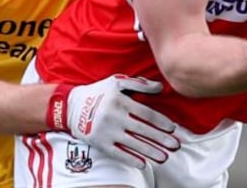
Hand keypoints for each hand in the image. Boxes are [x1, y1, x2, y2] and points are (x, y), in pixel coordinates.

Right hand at [46, 75, 179, 168]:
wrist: (71, 106)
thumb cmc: (98, 92)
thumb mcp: (116, 83)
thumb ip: (139, 84)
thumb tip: (160, 88)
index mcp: (120, 101)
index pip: (146, 113)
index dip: (161, 122)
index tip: (173, 129)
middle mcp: (114, 116)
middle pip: (142, 130)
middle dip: (161, 139)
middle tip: (175, 146)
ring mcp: (106, 131)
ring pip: (132, 144)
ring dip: (150, 152)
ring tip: (164, 157)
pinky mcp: (99, 142)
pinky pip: (117, 153)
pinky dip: (131, 159)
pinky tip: (143, 164)